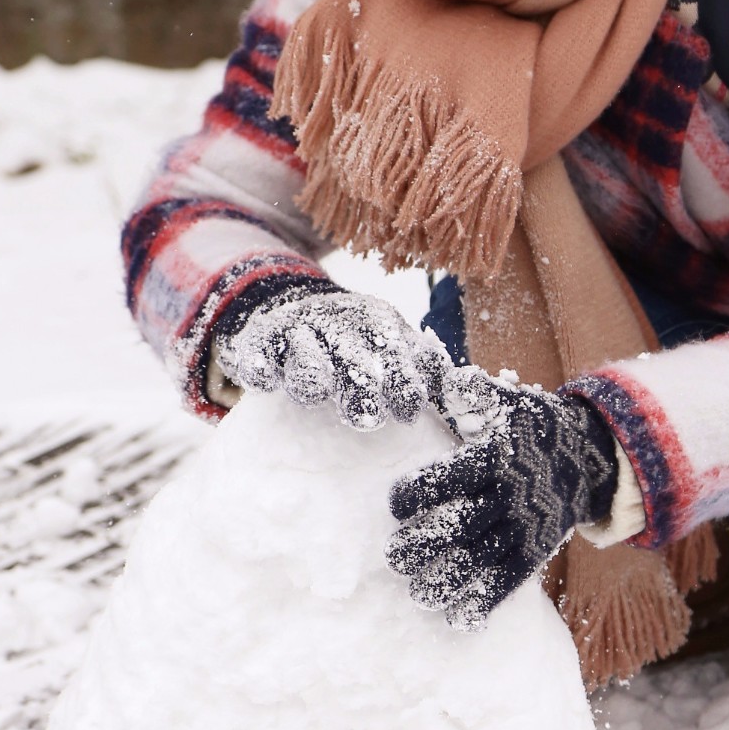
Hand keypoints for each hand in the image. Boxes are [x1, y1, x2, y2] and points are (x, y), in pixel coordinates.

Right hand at [214, 285, 445, 430]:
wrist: (298, 312)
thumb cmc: (361, 345)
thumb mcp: (396, 347)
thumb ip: (428, 370)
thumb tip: (472, 395)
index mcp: (379, 325)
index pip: (395, 352)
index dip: (403, 382)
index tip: (409, 412)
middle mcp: (339, 324)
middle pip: (351, 357)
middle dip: (360, 385)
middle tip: (367, 418)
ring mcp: (298, 332)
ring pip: (305, 355)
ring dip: (312, 374)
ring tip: (317, 393)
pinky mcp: (260, 342)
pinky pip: (257, 355)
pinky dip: (259, 367)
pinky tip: (264, 381)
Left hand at [385, 375, 618, 627]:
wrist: (588, 454)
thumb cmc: (529, 426)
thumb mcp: (505, 402)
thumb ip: (469, 394)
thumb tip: (437, 379)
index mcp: (497, 457)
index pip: (454, 477)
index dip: (421, 492)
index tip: (395, 504)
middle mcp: (511, 495)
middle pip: (464, 524)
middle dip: (426, 543)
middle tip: (395, 556)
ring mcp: (525, 527)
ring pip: (483, 558)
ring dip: (448, 579)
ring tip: (417, 592)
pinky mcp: (535, 551)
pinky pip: (509, 580)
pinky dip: (484, 600)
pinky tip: (457, 618)